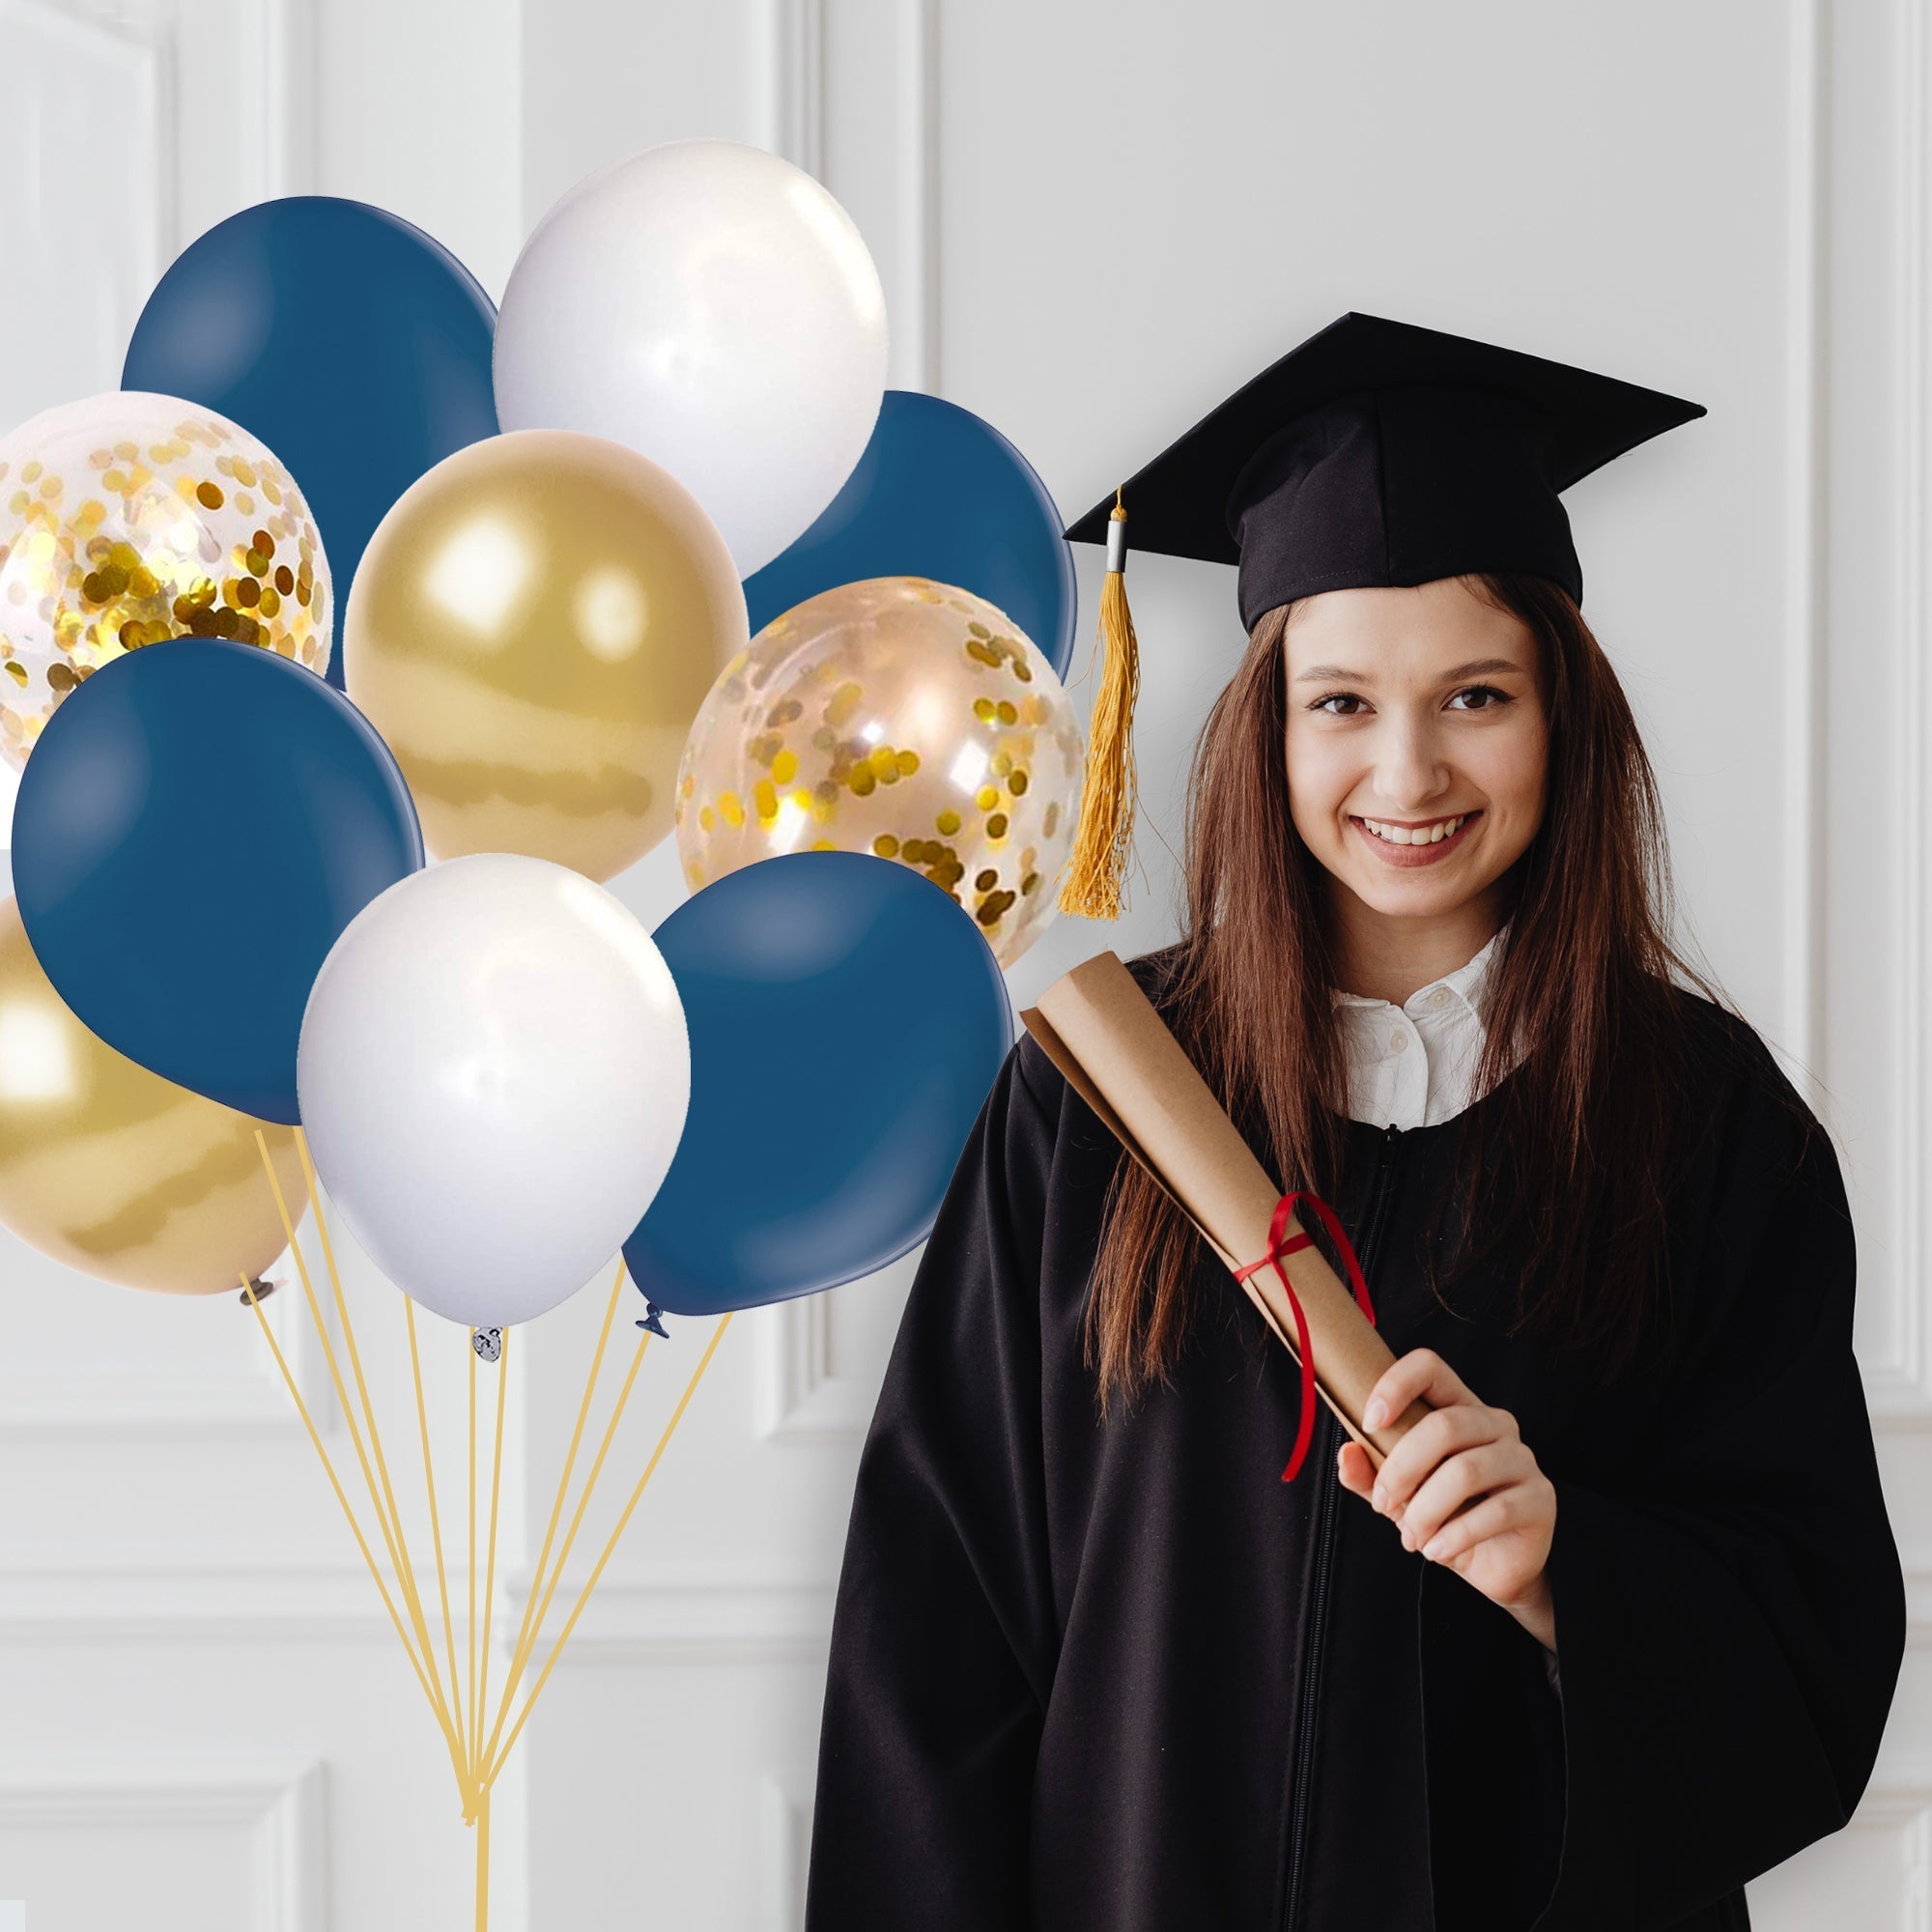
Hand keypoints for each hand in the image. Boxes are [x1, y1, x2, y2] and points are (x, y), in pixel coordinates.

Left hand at [1335, 1347, 1557, 1651]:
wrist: (1492, 1567)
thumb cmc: (1444, 1518)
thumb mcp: (1399, 1497)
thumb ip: (1369, 1476)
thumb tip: (1347, 1455)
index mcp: (1459, 1408)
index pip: (1430, 1367)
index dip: (1396, 1385)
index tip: (1369, 1422)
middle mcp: (1495, 1424)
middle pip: (1444, 1425)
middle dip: (1401, 1469)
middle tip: (1383, 1504)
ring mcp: (1523, 1459)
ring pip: (1465, 1471)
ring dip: (1426, 1510)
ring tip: (1412, 1537)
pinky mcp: (1541, 1498)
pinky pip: (1495, 1511)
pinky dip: (1455, 1535)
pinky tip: (1436, 1550)